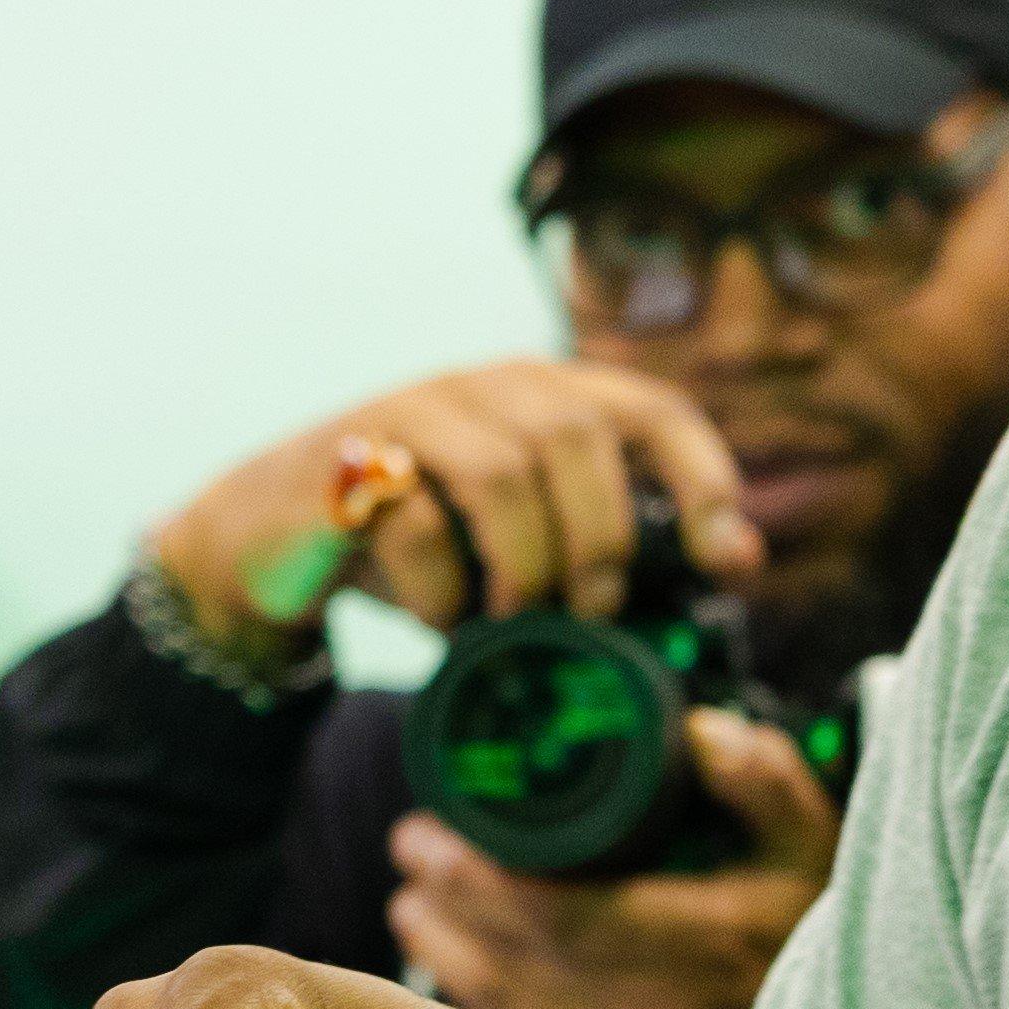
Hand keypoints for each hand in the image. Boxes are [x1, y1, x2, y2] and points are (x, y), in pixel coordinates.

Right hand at [148, 360, 759, 667]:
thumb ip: (612, 538)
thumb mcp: (522, 536)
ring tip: (514, 620)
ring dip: (525, 565)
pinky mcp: (343, 461)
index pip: (651, 407)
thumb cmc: (419, 541)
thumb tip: (737, 562)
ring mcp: (410, 413)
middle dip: (602, 536)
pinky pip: (414, 522)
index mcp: (544, 394)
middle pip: (577, 434)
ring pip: (502, 470)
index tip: (727, 559)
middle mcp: (483, 386)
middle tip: (592, 610)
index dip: (703, 476)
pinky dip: (442, 590)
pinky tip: (443, 622)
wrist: (271, 540)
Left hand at [389, 712, 842, 1008]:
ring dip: (448, 959)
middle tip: (410, 857)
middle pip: (514, 965)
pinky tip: (463, 969)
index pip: (554, 914)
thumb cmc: (818, 936)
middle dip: (444, 910)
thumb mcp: (811, 843)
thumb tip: (694, 732)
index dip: (474, 881)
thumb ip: (761, 779)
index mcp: (699, 944)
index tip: (426, 838)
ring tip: (415, 907)